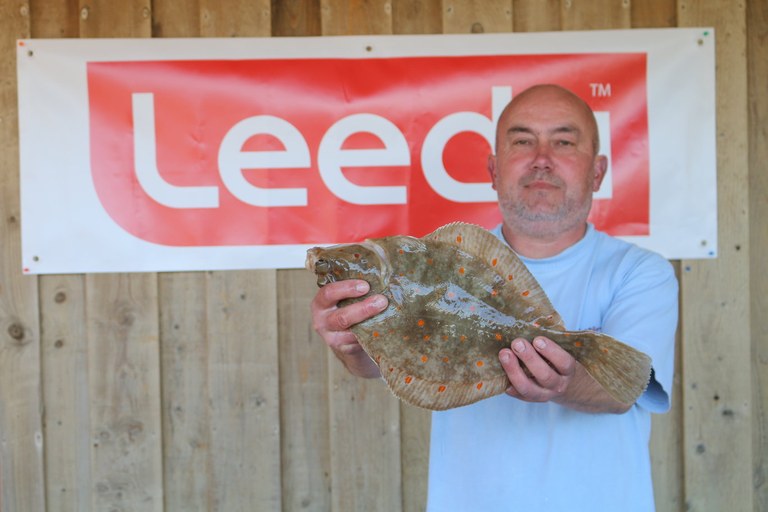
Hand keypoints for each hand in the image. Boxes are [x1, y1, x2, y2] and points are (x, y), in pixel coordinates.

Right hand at [310, 279, 387, 377]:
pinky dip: (372, 335)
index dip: (347, 289)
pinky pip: (359, 343)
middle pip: (342, 317)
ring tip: (386, 313)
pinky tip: (383, 327)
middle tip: (382, 301)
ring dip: (370, 322)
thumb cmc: (347, 308)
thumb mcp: (344, 297)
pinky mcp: (344, 349)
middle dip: (363, 309)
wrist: (346, 338)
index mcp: (321, 303)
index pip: (328, 293)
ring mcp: (332, 338)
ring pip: (351, 332)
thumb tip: (379, 267)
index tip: (365, 285)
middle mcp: (322, 321)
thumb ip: (354, 287)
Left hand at [498, 336, 631, 413]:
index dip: (551, 352)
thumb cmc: (562, 361)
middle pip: (545, 375)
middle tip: (517, 343)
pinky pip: (520, 396)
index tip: (538, 339)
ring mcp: (545, 395)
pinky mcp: (532, 399)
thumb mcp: (566, 351)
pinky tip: (502, 379)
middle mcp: (558, 385)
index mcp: (569, 370)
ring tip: (504, 354)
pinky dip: (510, 388)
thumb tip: (535, 321)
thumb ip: (555, 340)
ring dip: (514, 371)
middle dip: (529, 359)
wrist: (570, 388)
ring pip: (529, 388)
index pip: (564, 362)